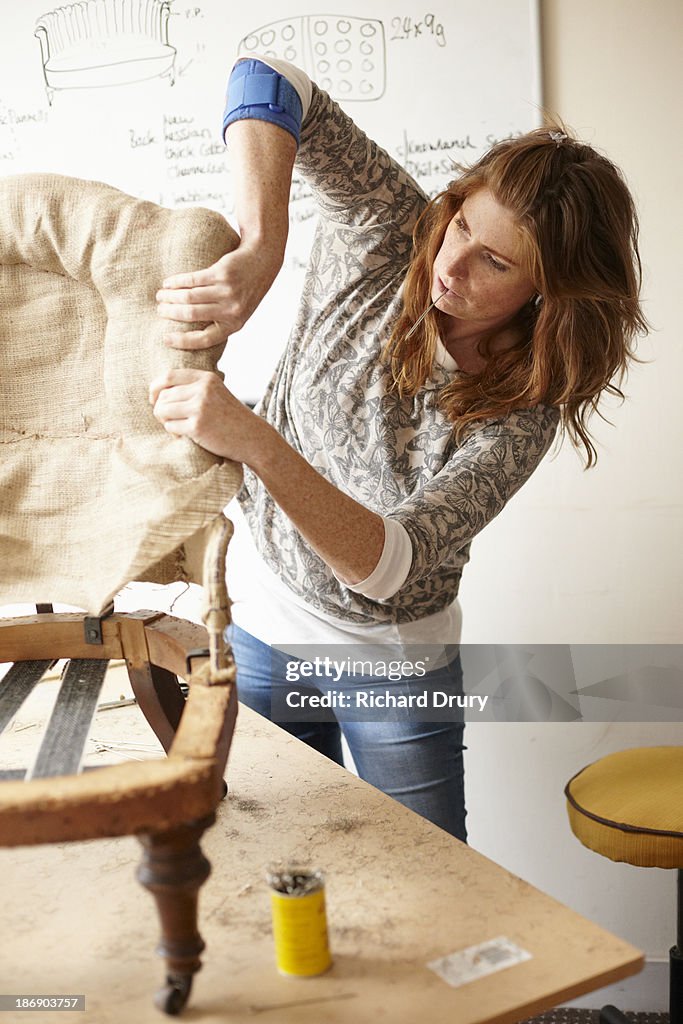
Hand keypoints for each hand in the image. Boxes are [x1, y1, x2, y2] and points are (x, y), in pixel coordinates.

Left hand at [149, 368, 266, 462]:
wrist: (253, 438)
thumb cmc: (231, 419)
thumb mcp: (216, 394)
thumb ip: (193, 388)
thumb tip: (157, 392)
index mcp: (206, 378)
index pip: (168, 376)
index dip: (156, 388)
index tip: (155, 400)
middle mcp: (203, 389)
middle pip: (163, 395)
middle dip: (160, 409)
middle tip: (170, 420)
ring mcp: (200, 407)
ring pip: (162, 410)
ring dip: (165, 421)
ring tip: (179, 428)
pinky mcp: (197, 426)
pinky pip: (170, 427)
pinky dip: (174, 433)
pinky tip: (186, 436)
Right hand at [155, 238, 281, 349]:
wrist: (262, 261)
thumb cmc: (246, 289)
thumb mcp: (238, 312)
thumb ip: (220, 321)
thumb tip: (189, 335)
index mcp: (234, 324)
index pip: (205, 339)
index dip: (183, 341)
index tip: (165, 339)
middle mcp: (231, 310)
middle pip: (191, 315)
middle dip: (170, 313)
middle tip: (159, 310)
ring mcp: (226, 291)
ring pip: (189, 297)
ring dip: (170, 296)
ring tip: (160, 296)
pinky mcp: (221, 274)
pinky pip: (191, 280)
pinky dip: (176, 282)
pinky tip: (168, 283)